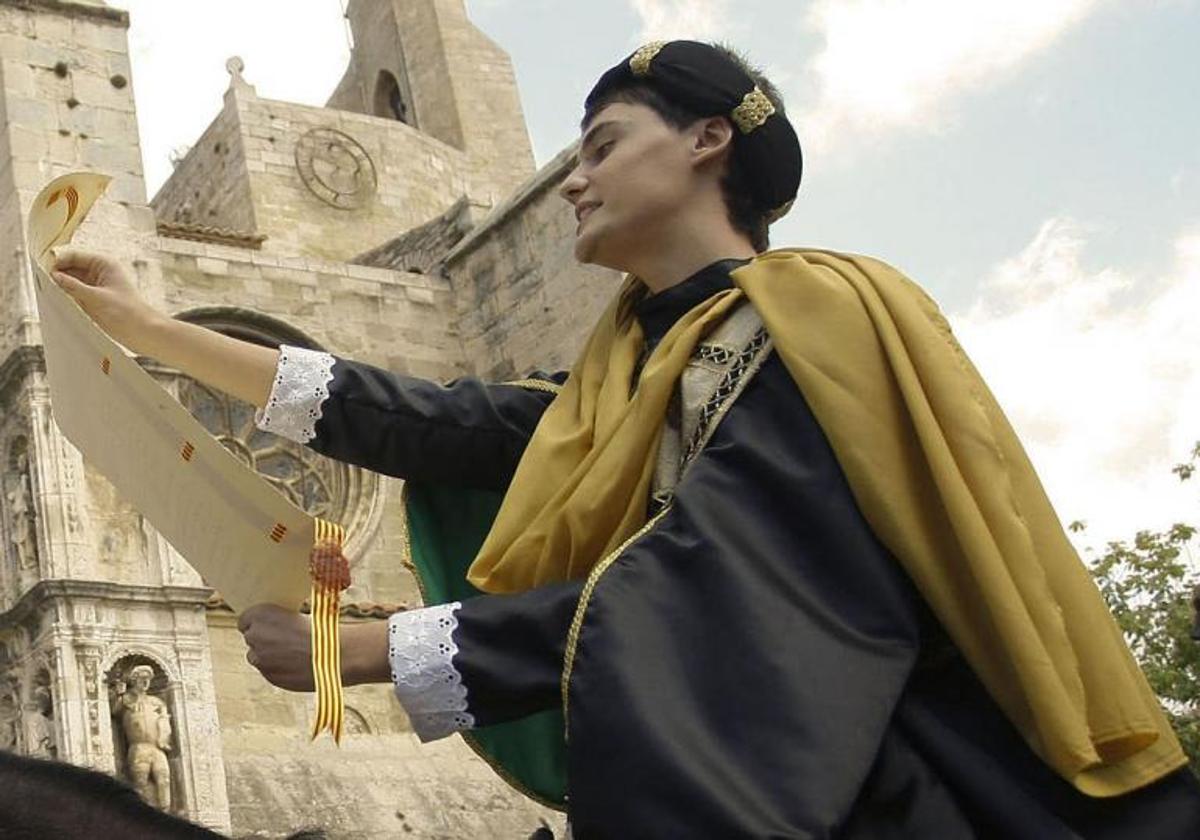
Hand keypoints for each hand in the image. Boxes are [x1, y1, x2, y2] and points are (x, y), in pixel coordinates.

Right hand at [51, 250, 163, 353]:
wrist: (144, 333)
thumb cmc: (127, 313)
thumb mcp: (96, 298)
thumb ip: (73, 287)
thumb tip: (52, 276)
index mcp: (103, 263)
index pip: (72, 255)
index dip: (56, 261)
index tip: (42, 272)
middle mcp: (99, 271)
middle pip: (69, 267)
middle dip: (56, 275)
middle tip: (42, 285)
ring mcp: (96, 285)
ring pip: (70, 281)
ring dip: (60, 287)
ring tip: (49, 295)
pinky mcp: (94, 298)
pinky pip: (74, 293)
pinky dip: (66, 296)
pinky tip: (58, 302)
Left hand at [238, 602, 391, 690]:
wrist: (335, 654)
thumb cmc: (321, 630)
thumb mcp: (297, 615)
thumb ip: (277, 621)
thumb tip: (271, 628)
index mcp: (260, 614)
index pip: (245, 619)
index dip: (258, 623)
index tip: (269, 625)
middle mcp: (255, 635)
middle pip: (251, 638)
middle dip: (263, 639)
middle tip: (283, 639)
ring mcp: (259, 658)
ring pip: (257, 656)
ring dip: (268, 655)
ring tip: (291, 653)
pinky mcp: (268, 676)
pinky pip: (268, 671)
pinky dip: (278, 668)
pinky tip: (295, 664)